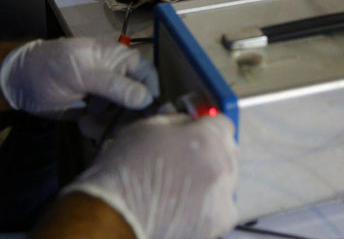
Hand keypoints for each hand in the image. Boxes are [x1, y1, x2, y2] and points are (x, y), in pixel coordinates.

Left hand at [0, 38, 157, 116]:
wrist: (21, 82)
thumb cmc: (53, 66)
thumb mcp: (84, 72)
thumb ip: (114, 85)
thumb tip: (147, 99)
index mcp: (120, 60)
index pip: (148, 75)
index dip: (152, 93)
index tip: (151, 114)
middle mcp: (118, 78)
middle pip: (140, 99)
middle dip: (132, 115)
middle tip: (123, 128)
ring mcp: (107, 97)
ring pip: (124, 115)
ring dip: (113, 124)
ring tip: (95, 124)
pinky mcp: (95, 114)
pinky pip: (107, 125)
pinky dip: (99, 128)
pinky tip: (84, 125)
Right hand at [64, 114, 238, 238]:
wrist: (115, 217)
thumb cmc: (125, 175)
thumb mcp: (146, 128)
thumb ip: (175, 121)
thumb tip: (185, 122)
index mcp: (207, 139)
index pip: (223, 122)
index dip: (207, 124)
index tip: (199, 129)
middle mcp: (221, 167)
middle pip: (228, 150)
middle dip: (211, 150)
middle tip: (187, 155)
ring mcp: (221, 198)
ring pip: (227, 180)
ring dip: (211, 177)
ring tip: (182, 183)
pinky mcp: (216, 223)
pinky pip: (222, 207)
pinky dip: (210, 204)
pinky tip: (188, 202)